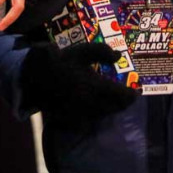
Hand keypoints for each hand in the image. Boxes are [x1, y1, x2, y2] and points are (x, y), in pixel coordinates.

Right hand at [21, 42, 139, 124]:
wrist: (35, 75)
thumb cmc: (61, 60)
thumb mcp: (83, 51)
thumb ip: (103, 52)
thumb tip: (119, 57)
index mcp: (97, 86)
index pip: (123, 96)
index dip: (132, 94)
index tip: (136, 91)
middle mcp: (92, 103)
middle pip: (116, 108)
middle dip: (123, 103)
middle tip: (126, 97)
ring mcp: (81, 113)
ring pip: (104, 115)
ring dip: (110, 109)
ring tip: (111, 101)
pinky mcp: (71, 119)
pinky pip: (89, 120)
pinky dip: (95, 115)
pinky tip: (94, 108)